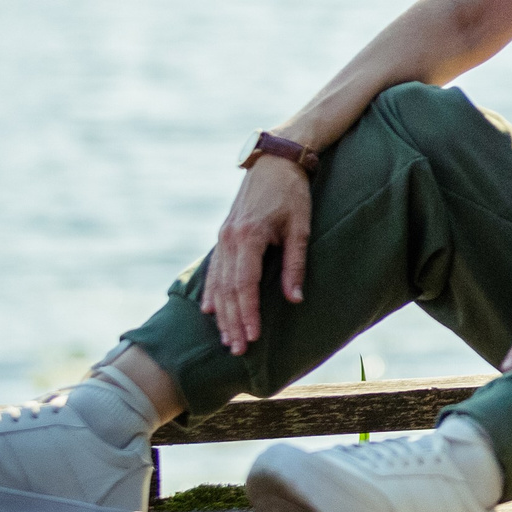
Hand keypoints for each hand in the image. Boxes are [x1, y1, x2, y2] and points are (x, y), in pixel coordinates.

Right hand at [199, 156, 311, 355]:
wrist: (275, 161)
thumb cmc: (293, 193)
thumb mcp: (300, 227)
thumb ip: (295, 264)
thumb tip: (294, 299)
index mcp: (249, 236)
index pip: (244, 284)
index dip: (247, 313)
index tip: (253, 337)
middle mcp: (230, 238)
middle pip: (228, 289)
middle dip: (233, 321)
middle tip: (238, 350)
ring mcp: (223, 236)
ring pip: (218, 282)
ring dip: (221, 313)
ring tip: (226, 339)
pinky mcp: (223, 234)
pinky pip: (214, 269)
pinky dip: (212, 292)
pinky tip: (210, 311)